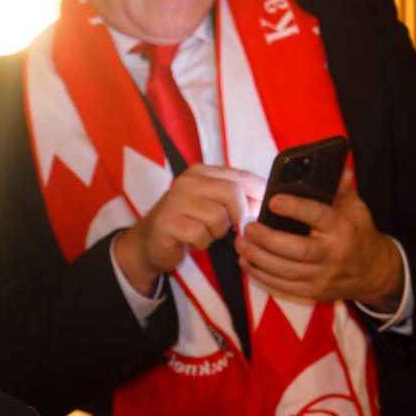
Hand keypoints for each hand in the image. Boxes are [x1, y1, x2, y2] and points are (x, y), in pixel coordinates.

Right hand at [114, 164, 263, 295]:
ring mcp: (176, 201)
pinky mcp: (169, 223)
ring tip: (203, 232)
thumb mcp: (210, 201)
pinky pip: (201, 234)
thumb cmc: (186, 221)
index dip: (257, 194)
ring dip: (216, 232)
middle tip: (228, 225)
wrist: (149, 241)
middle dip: (237, 214)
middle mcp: (187, 182)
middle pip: (232, 193)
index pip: (241, 176)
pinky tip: (191, 241)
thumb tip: (266, 199)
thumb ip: (236, 195)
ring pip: (218, 217)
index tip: (257, 210)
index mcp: (200, 172)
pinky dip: (201, 243)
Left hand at [236, 166, 403, 306]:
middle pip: (297, 250)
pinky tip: (246, 263)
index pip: (318, 217)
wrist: (373, 273)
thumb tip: (337, 168)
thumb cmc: (358, 235)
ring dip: (257, 258)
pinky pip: (282, 286)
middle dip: (267, 239)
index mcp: (341, 229)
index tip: (273, 201)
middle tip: (247, 228)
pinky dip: (261, 276)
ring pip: (285, 271)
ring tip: (240, 244)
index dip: (295, 208)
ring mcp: (321, 276)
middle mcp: (331, 254)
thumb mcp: (355, 209)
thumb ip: (341, 189)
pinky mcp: (312, 291)